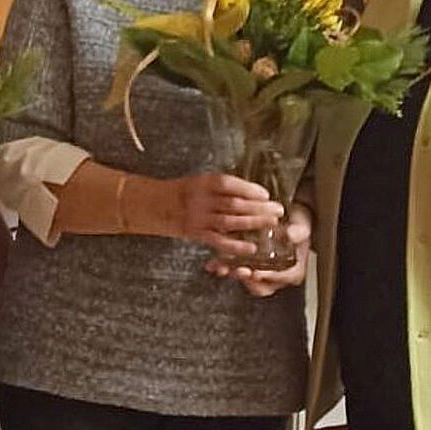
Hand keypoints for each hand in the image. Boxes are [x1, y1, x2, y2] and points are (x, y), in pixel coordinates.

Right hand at [151, 172, 281, 258]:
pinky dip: (236, 246)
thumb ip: (219, 187)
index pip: (229, 184)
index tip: (265, 194)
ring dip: (253, 223)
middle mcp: (200, 200)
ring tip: (272, 224)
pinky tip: (252, 248)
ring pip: (230, 222)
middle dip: (259, 207)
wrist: (152, 205)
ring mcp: (198, 218)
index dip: (249, 189)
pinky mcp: (196, 234)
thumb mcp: (197, 181)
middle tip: (278, 210)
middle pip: (234, 203)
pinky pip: (219, 241)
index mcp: (201, 183)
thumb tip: (250, 191)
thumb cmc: (179, 192)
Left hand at [207, 201, 311, 296]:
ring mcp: (260, 273)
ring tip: (220, 267)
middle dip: (247, 280)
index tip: (257, 273)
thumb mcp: (302, 226)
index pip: (283, 279)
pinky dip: (223, 267)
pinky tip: (212, 263)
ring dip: (232, 274)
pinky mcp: (247, 266)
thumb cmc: (297, 224)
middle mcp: (276, 277)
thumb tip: (291, 235)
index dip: (269, 277)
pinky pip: (234, 271)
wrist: (287, 218)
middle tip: (238, 271)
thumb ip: (298, 232)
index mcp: (293, 271)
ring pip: (245, 281)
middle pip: (261, 286)